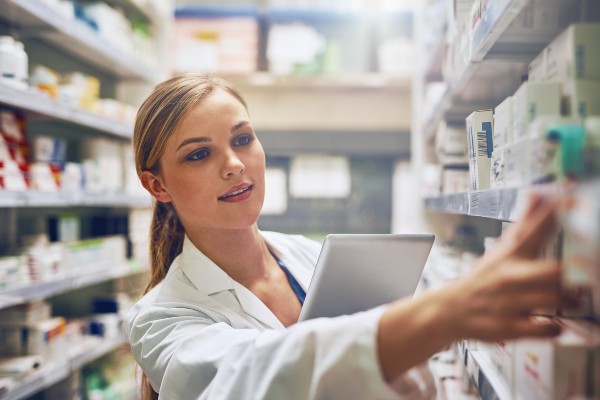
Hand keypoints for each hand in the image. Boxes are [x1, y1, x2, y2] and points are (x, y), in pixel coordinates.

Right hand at [447, 192, 566, 341]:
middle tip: (582, 273)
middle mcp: (509, 276)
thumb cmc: (484, 279)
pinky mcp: (509, 327)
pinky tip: (552, 322)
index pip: (535, 227)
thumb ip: (525, 223)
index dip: (557, 211)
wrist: (451, 309)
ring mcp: (509, 302)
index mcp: (510, 253)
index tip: (574, 198)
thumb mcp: (502, 249)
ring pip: (552, 300)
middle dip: (571, 273)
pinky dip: (554, 327)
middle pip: (552, 270)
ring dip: (569, 300)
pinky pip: (543, 328)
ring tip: (572, 298)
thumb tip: (538, 193)